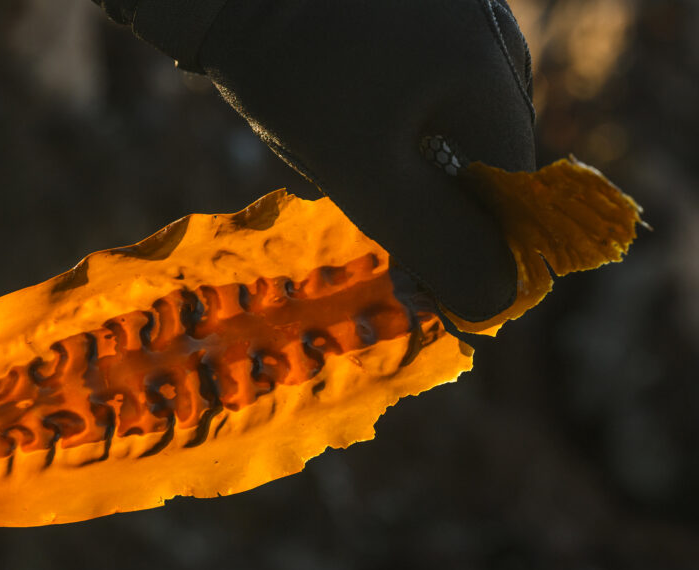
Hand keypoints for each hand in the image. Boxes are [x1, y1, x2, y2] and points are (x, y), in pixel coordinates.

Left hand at [129, 0, 536, 321]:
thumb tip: (498, 300)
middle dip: (428, 192)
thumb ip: (434, 235)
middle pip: (483, 154)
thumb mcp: (363, 168)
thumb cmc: (295, 70)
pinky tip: (339, 100)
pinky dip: (389, 112)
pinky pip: (423, 83)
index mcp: (493, 73)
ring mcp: (458, 14)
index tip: (413, 263)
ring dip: (403, 152)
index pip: (515, 190)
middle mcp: (492, 37)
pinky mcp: (420, 9)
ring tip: (337, 135)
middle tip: (358, 188)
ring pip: (448, 120)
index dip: (469, 240)